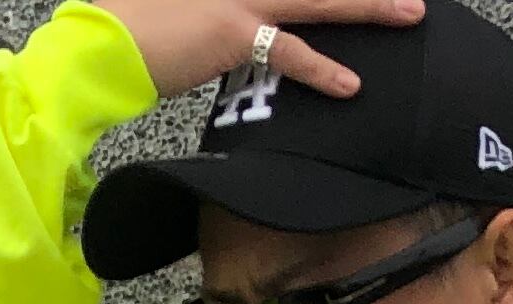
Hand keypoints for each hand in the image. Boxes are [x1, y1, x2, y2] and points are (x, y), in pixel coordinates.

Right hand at [101, 0, 424, 103]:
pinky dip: (321, 71)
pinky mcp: (235, 28)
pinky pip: (290, 51)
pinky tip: (350, 86)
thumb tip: (253, 26)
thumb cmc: (133, 22)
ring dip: (367, 6)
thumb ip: (221, 3)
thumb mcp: (184, 0)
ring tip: (409, 13)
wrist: (103, 40)